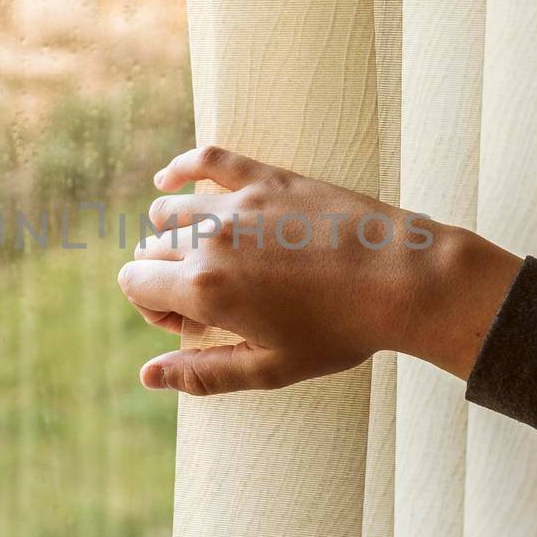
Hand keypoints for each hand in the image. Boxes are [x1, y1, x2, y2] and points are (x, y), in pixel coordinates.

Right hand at [117, 146, 522, 395]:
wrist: (401, 278)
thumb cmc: (339, 330)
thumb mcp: (270, 368)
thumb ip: (202, 373)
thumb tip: (147, 377)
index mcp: (205, 289)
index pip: (135, 283)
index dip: (153, 307)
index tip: (189, 321)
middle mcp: (210, 240)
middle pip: (151, 249)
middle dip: (164, 275)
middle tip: (209, 298)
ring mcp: (238, 203)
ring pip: (171, 209)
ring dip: (172, 232)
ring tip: (203, 252)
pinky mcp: (267, 179)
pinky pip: (206, 159)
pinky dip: (180, 169)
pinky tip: (169, 180)